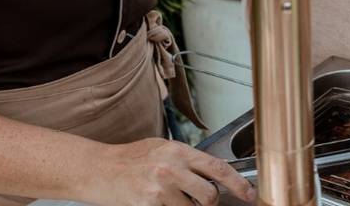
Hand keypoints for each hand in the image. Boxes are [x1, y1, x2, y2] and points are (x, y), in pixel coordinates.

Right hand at [89, 138, 256, 205]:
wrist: (99, 169)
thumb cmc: (130, 159)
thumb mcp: (162, 149)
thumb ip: (187, 160)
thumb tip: (213, 174)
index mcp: (178, 151)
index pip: (218, 168)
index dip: (239, 184)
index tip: (250, 194)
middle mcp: (171, 168)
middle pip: (209, 196)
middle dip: (209, 203)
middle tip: (199, 201)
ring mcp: (159, 190)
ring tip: (172, 199)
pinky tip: (159, 203)